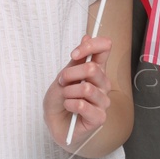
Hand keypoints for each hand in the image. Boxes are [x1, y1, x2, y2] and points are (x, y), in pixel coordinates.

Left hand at [44, 36, 112, 150]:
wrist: (54, 123)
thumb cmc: (60, 99)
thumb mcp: (64, 75)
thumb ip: (77, 59)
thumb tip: (87, 35)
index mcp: (97, 71)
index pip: (105, 48)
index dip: (90, 46)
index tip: (74, 54)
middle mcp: (103, 84)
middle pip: (92, 68)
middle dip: (70, 74)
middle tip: (62, 82)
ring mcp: (103, 101)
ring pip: (87, 88)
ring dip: (68, 92)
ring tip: (65, 98)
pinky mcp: (99, 118)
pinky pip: (82, 105)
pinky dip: (70, 104)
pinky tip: (68, 108)